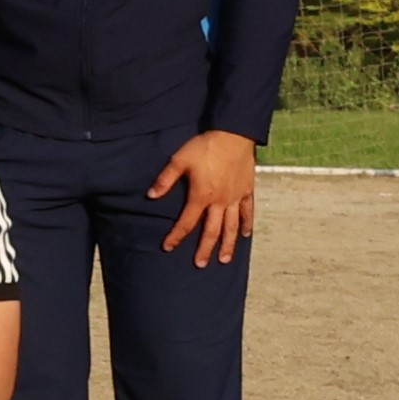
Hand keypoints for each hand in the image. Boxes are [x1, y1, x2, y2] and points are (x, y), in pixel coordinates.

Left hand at [152, 127, 257, 262]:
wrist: (233, 136)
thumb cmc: (204, 147)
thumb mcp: (179, 160)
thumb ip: (165, 180)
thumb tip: (150, 196)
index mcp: (201, 195)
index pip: (186, 221)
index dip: (176, 236)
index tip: (168, 247)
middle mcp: (220, 201)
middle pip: (212, 230)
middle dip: (204, 248)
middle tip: (200, 264)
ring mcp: (235, 198)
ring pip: (232, 226)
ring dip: (228, 244)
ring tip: (224, 259)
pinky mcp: (247, 191)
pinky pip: (248, 212)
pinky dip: (246, 224)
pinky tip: (245, 234)